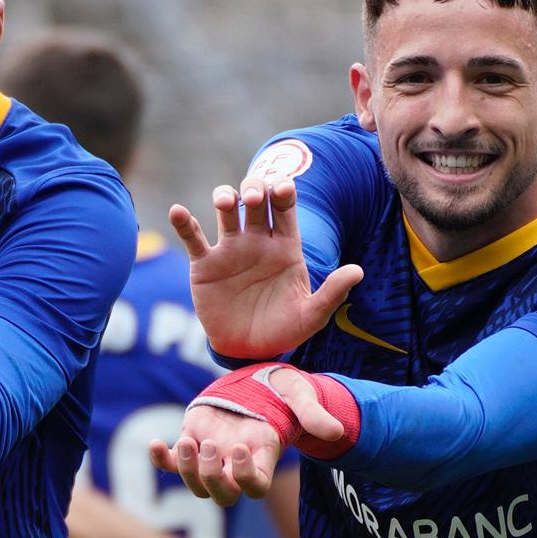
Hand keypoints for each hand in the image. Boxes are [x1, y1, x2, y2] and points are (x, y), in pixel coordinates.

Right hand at [169, 180, 361, 362]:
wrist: (249, 351)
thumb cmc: (284, 330)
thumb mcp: (311, 315)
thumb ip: (333, 293)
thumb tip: (358, 271)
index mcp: (285, 246)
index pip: (285, 208)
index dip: (283, 192)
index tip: (284, 187)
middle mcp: (257, 241)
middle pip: (255, 200)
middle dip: (255, 189)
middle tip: (254, 198)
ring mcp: (230, 249)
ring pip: (226, 211)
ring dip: (224, 196)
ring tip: (225, 201)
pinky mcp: (205, 264)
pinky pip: (193, 238)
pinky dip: (184, 223)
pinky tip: (178, 212)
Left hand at [169, 365, 345, 503]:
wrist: (257, 384)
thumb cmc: (283, 391)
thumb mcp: (300, 395)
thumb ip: (313, 413)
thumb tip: (335, 431)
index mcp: (263, 456)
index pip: (255, 485)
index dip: (245, 477)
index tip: (238, 449)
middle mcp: (237, 465)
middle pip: (224, 495)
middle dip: (213, 477)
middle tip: (209, 446)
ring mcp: (212, 458)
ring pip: (197, 486)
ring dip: (188, 470)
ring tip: (188, 441)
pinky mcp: (192, 443)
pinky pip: (171, 463)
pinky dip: (161, 459)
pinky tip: (153, 444)